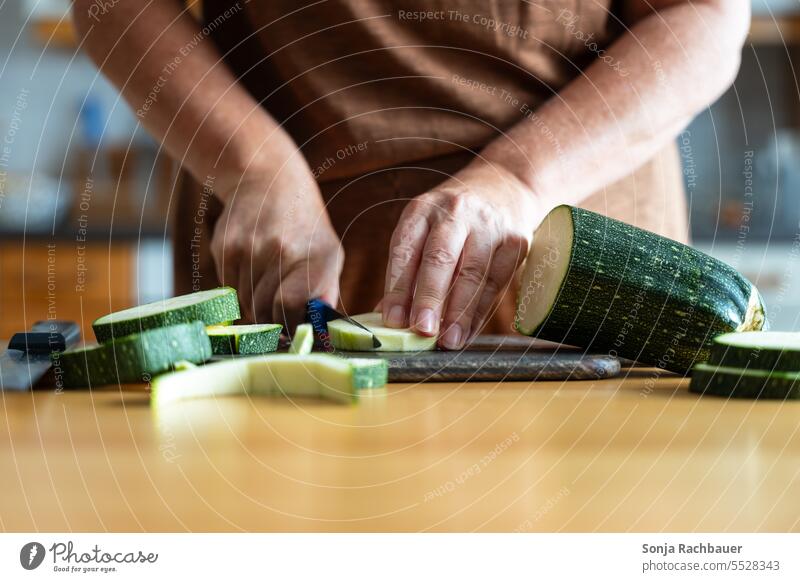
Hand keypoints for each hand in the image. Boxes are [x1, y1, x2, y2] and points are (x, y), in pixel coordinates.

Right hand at [211, 168, 342, 331]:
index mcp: (316, 258)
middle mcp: (282, 252)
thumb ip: (325, 293)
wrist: (269, 182)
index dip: (288, 325)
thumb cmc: (305, 229)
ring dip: (253, 305)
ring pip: (245, 303)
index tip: (290, 329)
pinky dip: (237, 290)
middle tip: (275, 315)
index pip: (290, 308)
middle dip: (270, 320)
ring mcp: (250, 248)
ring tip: (265, 286)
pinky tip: (250, 272)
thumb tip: (317, 334)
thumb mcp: (329, 254)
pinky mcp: (225, 247)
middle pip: (264, 310)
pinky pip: (228, 289)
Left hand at [381, 161, 543, 349]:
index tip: (393, 320)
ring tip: (448, 340)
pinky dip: (481, 312)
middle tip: (421, 330)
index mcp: (423, 209)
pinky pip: (496, 283)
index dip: (398, 287)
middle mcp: (455, 212)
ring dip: (459, 312)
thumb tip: (388, 316)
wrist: (507, 185)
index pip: (405, 250)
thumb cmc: (455, 217)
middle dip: (429, 297)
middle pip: (440, 258)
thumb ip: (408, 269)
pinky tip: (468, 332)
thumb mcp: (425, 228)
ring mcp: (489, 225)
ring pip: (473, 274)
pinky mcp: (516, 241)